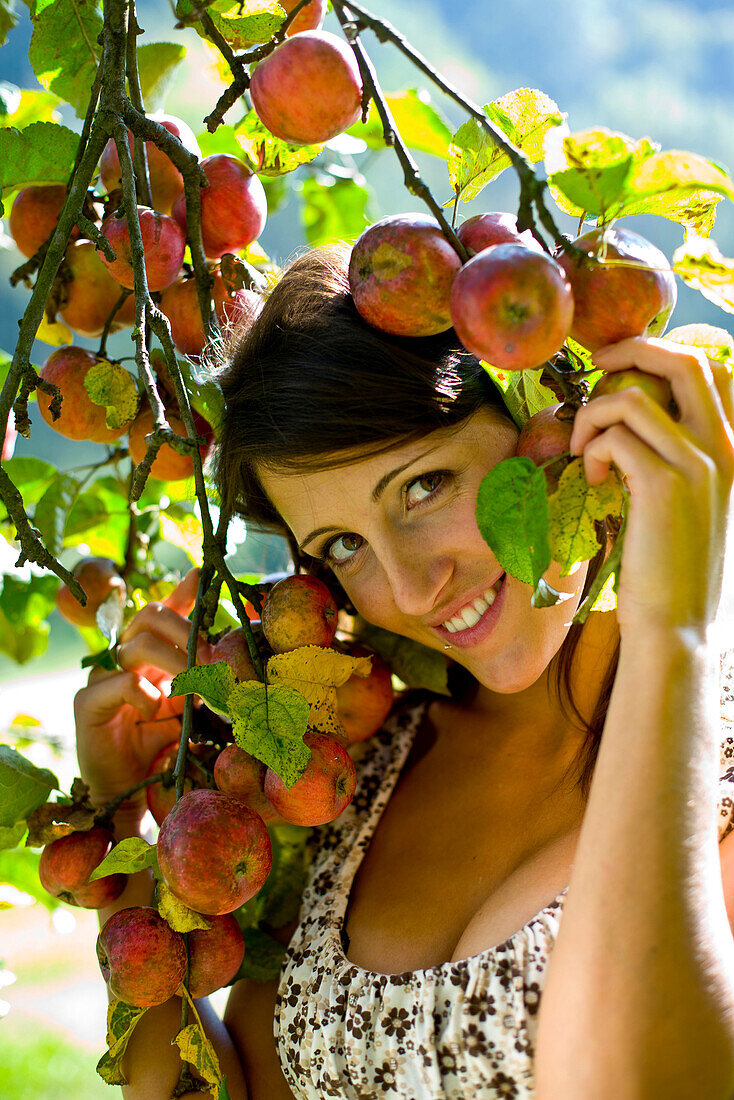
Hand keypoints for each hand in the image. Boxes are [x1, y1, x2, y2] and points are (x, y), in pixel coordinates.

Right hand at [74, 568, 212, 828]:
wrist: (134, 791)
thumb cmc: (165, 746)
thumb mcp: (195, 705)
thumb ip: (207, 678)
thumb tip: (236, 653)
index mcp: (152, 654)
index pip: (165, 611)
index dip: (183, 592)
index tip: (202, 575)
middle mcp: (126, 658)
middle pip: (150, 616)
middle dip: (186, 631)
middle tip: (211, 657)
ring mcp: (104, 677)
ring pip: (137, 647)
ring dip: (174, 663)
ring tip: (194, 685)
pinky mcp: (88, 702)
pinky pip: (117, 682)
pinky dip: (143, 694)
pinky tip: (156, 711)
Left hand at [569, 336, 733, 634]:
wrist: (678, 625)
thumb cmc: (674, 569)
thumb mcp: (691, 504)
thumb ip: (677, 458)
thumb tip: (635, 421)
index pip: (716, 371)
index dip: (666, 353)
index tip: (624, 363)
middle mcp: (725, 450)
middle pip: (685, 363)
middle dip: (631, 349)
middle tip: (594, 366)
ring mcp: (698, 466)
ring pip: (633, 399)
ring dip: (593, 415)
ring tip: (584, 452)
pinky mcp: (663, 487)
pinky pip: (614, 437)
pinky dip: (592, 449)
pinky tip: (593, 480)